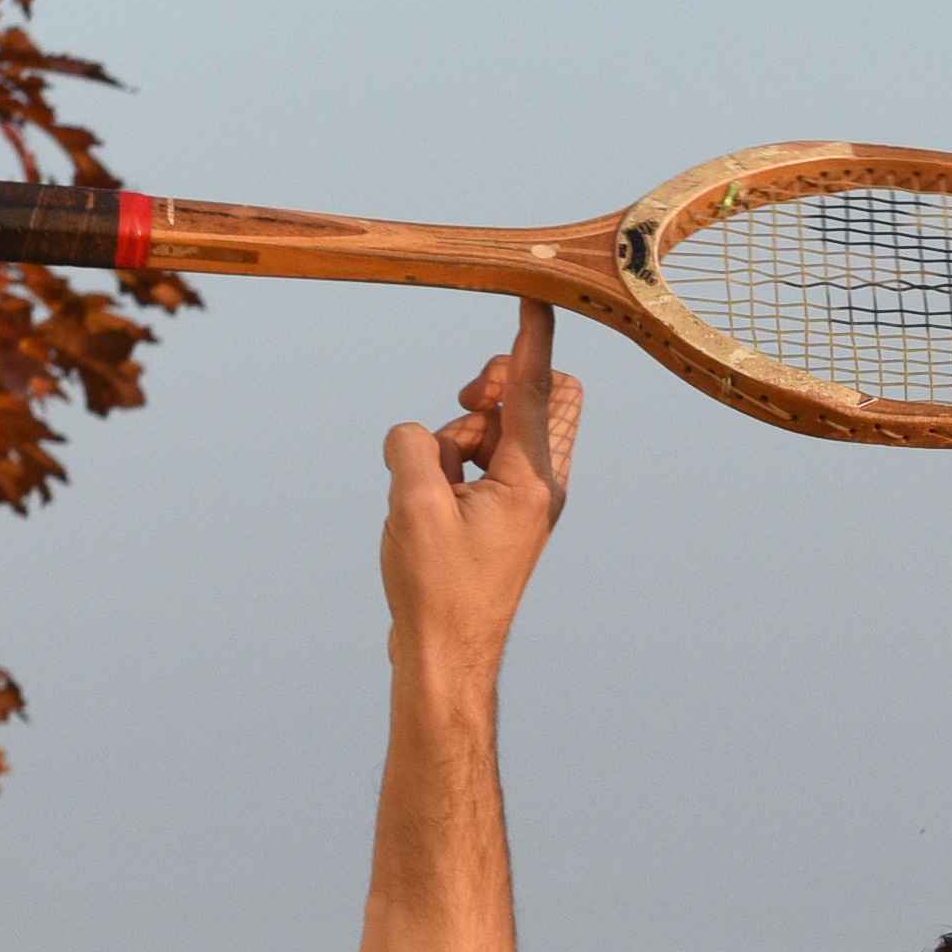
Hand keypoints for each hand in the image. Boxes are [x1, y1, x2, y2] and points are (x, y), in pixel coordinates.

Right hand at [378, 299, 583, 682]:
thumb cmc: (436, 591)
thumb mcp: (412, 504)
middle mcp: (538, 486)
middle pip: (539, 397)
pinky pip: (480, 461)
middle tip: (463, 404)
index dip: (533, 336)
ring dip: (457, 436)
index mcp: (531, 479)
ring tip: (431, 487)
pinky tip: (427, 504)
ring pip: (499, 428)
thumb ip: (413, 445)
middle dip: (497, 385)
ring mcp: (522, 502)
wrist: (444, 658)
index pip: (536, 387)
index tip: (536, 293)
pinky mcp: (501, 516)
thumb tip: (417, 438)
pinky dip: (450, 465)